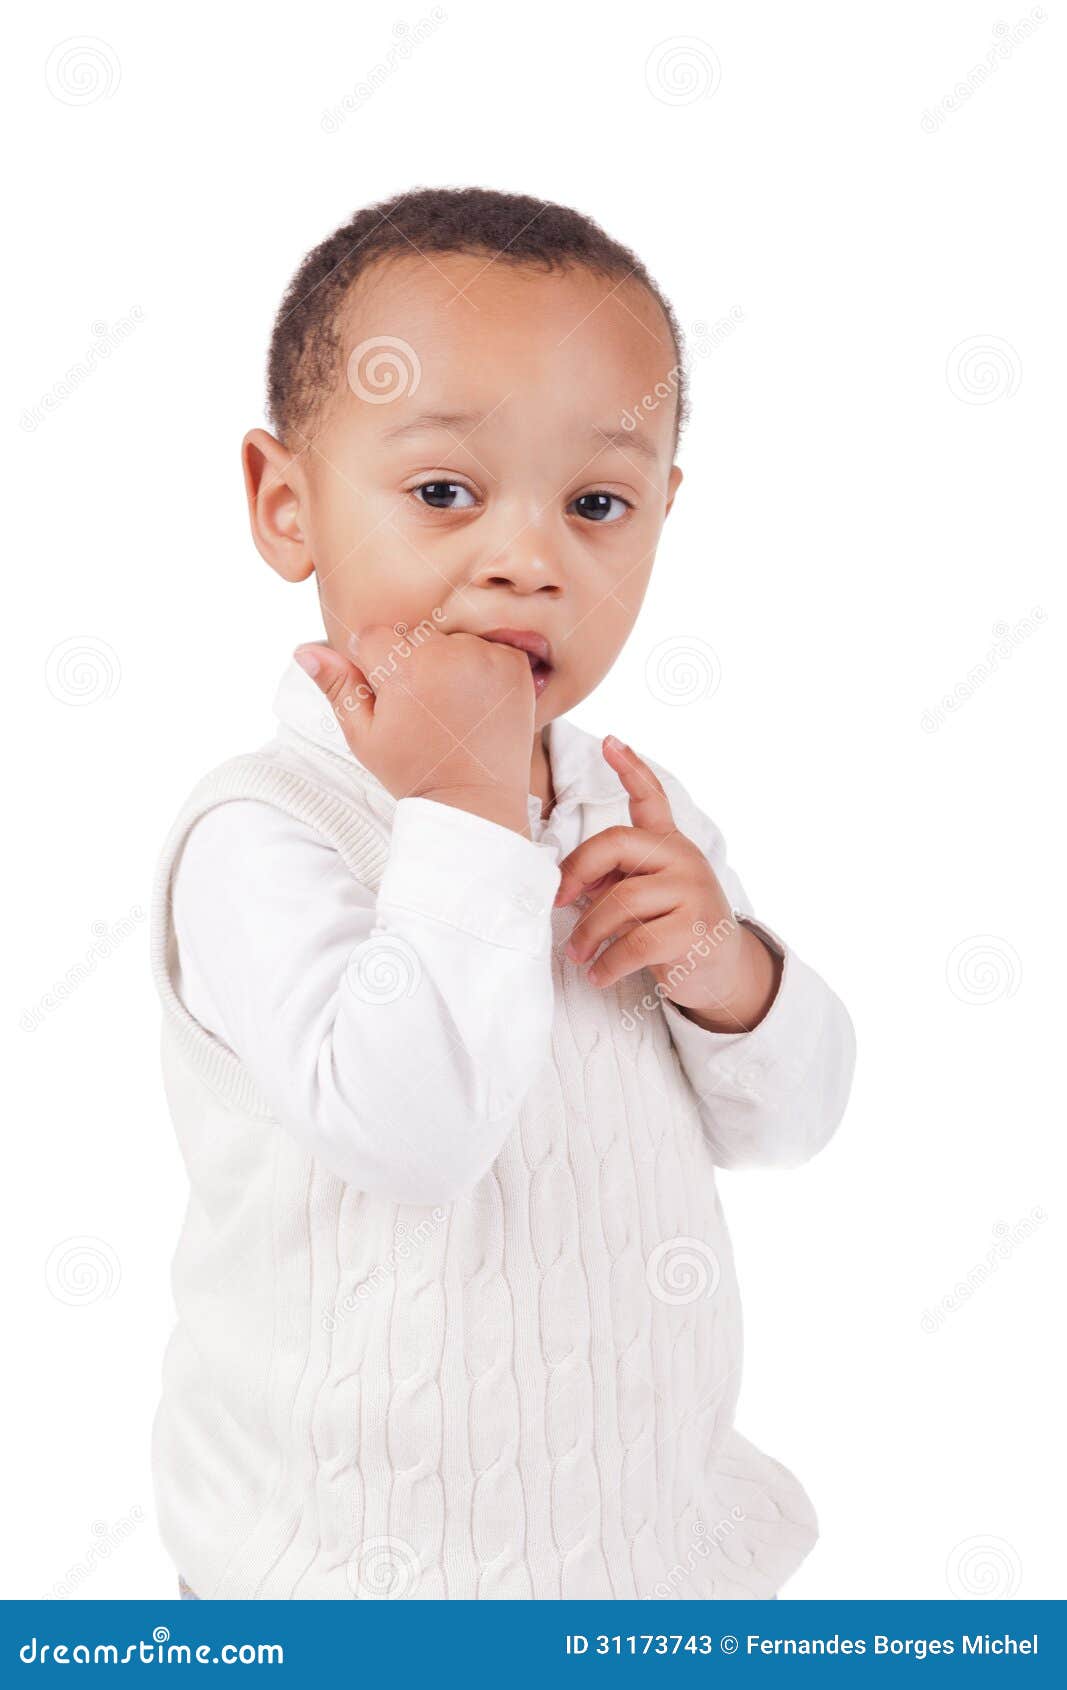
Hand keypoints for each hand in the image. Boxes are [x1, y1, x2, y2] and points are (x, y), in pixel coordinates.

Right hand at [292, 625, 535, 834]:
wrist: (476, 801)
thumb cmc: (414, 771)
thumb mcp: (363, 735)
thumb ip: (337, 687)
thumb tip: (304, 649)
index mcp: (403, 667)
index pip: (374, 637)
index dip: (376, 669)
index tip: (393, 702)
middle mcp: (447, 652)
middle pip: (414, 635)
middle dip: (412, 663)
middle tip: (425, 711)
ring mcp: (486, 656)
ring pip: (451, 640)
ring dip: (449, 663)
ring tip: (452, 710)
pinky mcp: (515, 665)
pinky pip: (487, 648)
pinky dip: (482, 668)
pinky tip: (477, 704)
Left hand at [554, 736, 781, 1032]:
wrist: (722, 971)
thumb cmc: (672, 928)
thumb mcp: (647, 895)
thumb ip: (615, 879)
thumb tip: (566, 886)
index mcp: (669, 844)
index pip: (652, 798)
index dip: (630, 768)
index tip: (609, 742)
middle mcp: (682, 859)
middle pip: (616, 845)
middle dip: (577, 872)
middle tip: (557, 901)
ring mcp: (691, 892)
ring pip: (620, 901)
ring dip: (588, 933)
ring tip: (577, 953)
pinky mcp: (692, 930)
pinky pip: (635, 943)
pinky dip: (608, 963)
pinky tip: (598, 974)